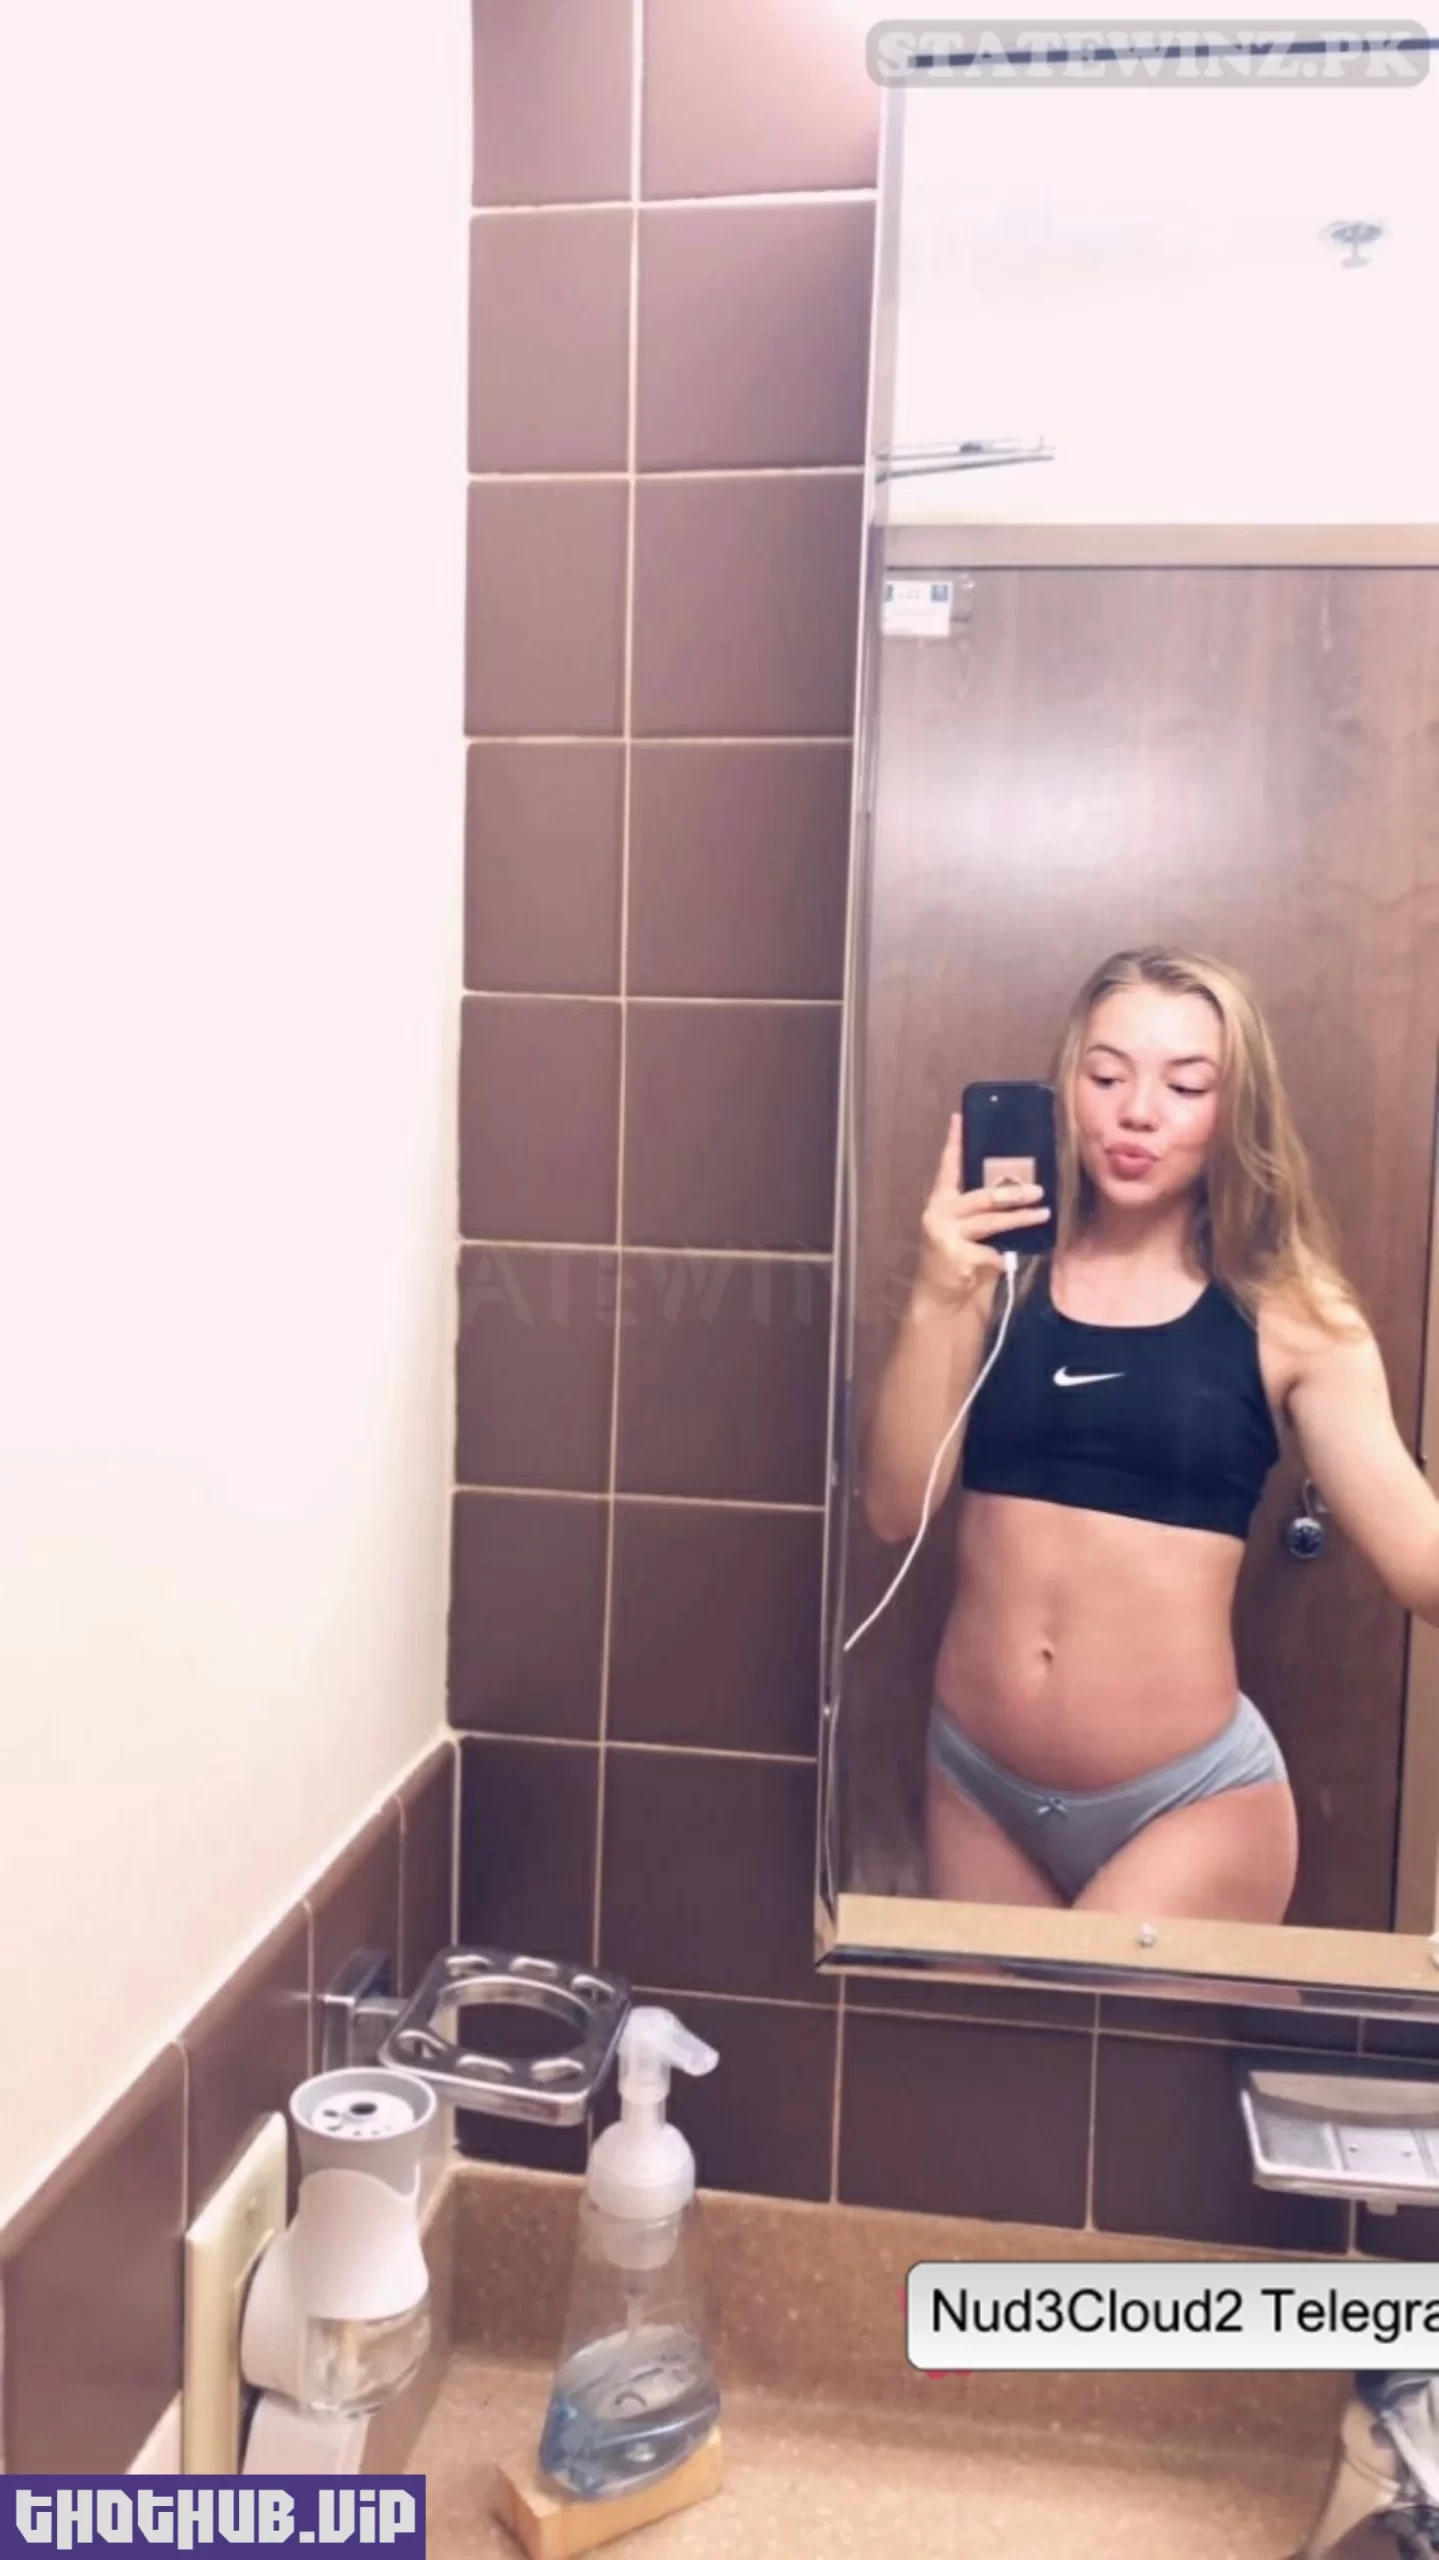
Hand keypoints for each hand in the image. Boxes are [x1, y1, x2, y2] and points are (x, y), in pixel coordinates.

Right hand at [912, 1113, 1049, 1312]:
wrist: (942, 1300)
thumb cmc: (960, 1260)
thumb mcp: (968, 1231)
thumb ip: (983, 1213)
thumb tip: (1020, 1194)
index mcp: (941, 1201)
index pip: (948, 1167)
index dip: (954, 1142)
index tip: (960, 1117)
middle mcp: (939, 1213)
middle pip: (982, 1196)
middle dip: (1013, 1192)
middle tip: (1038, 1189)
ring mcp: (945, 1234)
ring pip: (992, 1222)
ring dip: (1021, 1218)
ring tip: (1042, 1212)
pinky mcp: (956, 1256)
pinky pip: (994, 1253)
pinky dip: (1004, 1259)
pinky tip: (1002, 1264)